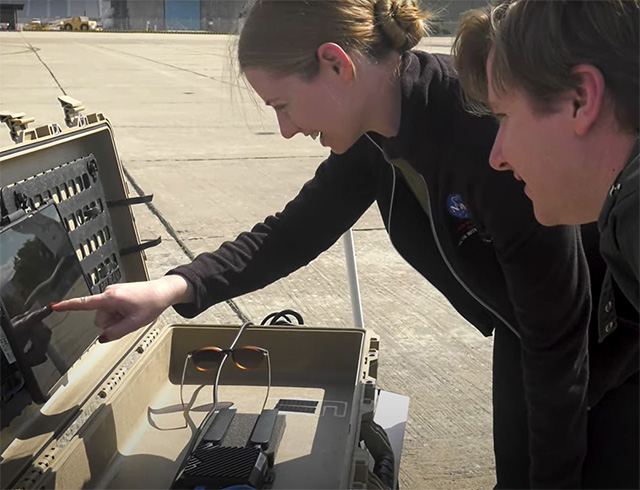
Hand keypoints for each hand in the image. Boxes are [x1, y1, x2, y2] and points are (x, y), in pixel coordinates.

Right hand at [52, 275, 193, 341]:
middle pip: (99, 318)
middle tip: (129, 318)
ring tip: (132, 313)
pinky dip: (120, 314)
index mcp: (110, 298)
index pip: (84, 304)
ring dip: (117, 318)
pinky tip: (132, 310)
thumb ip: (115, 333)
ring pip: (106, 315)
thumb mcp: (134, 323)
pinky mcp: (116, 294)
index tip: (54, 306)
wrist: (163, 292)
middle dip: (111, 322)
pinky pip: (112, 310)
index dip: (68, 306)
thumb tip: (102, 338)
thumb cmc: (151, 303)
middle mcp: (108, 293)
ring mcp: (112, 293)